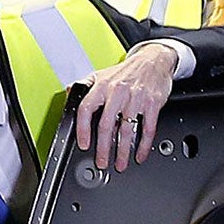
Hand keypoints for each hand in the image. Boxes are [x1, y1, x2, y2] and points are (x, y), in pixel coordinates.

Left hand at [75, 43, 176, 170]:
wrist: (154, 60)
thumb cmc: (127, 71)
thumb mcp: (102, 73)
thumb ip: (84, 85)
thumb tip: (69, 94)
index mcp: (102, 86)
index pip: (86, 109)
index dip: (82, 129)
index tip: (84, 144)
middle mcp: (117, 92)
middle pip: (106, 125)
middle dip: (103, 148)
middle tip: (102, 162)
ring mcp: (135, 98)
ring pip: (127, 130)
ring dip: (123, 151)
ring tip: (120, 163)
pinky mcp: (152, 103)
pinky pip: (148, 129)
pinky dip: (144, 145)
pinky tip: (140, 154)